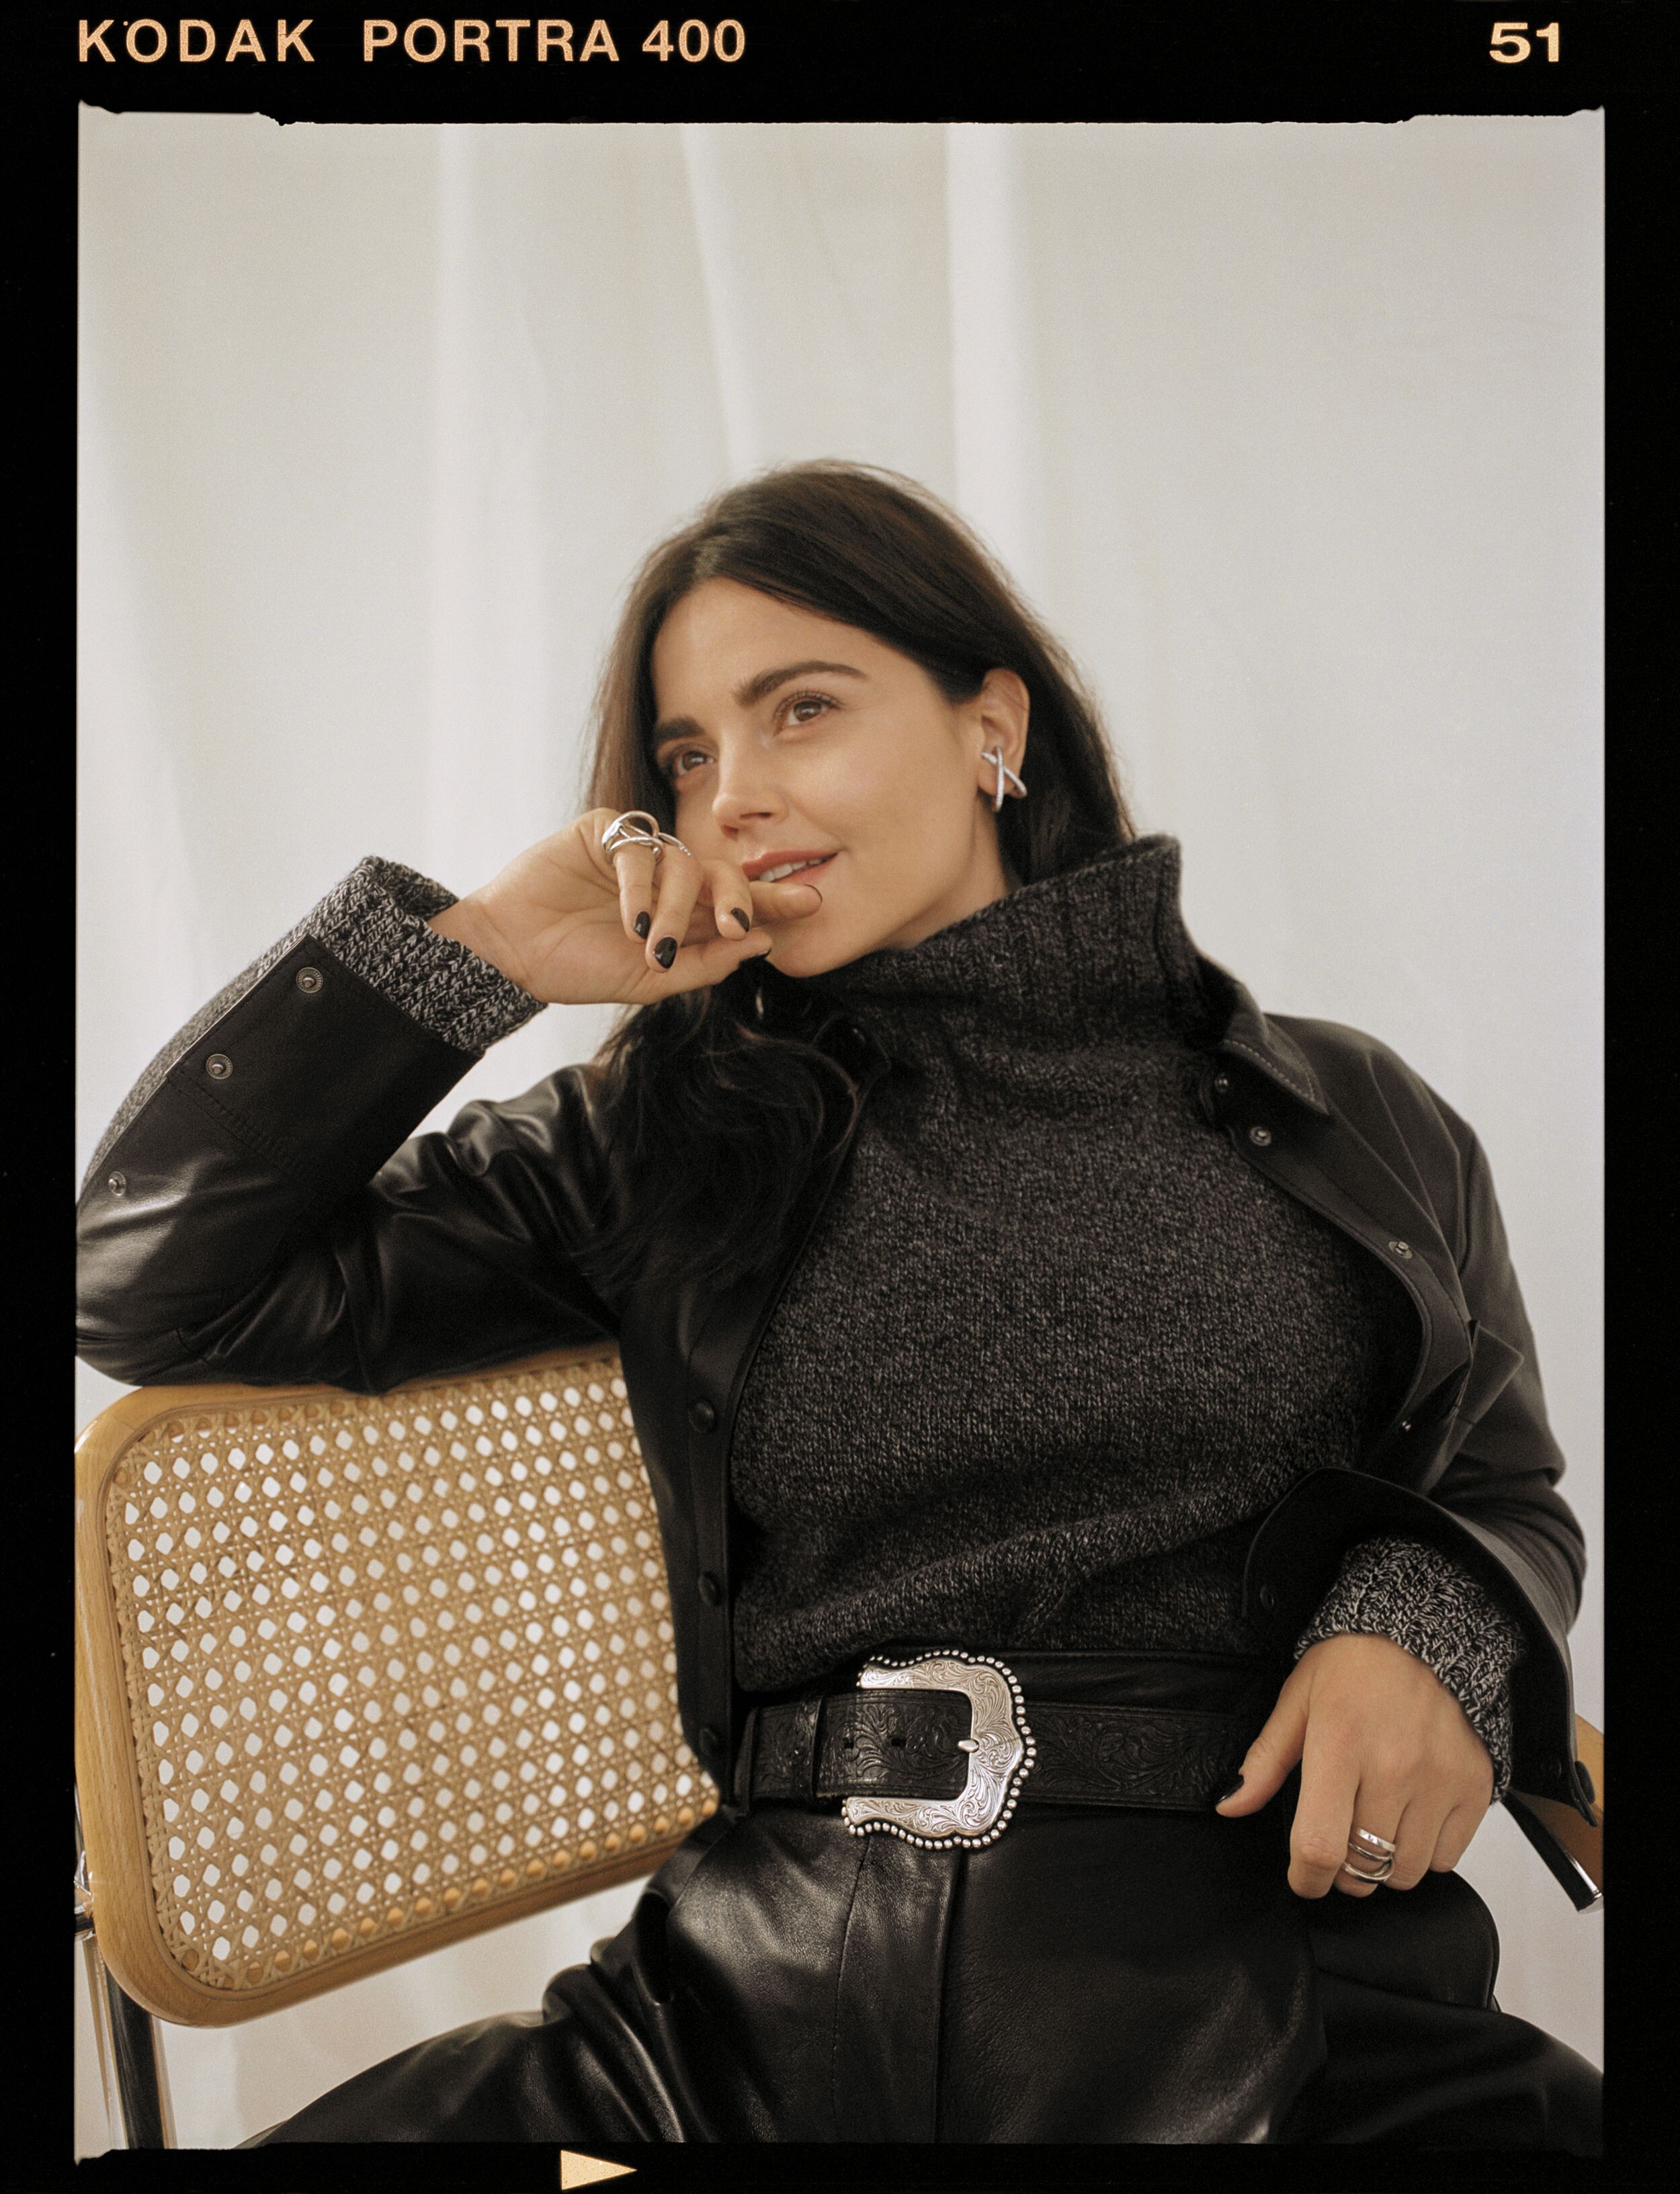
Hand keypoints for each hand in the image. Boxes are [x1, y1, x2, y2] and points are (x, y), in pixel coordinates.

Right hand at [425, 808, 825, 1007]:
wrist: (511, 954)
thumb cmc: (576, 968)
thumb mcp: (650, 980)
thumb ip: (704, 962)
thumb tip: (760, 941)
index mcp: (683, 915)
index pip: (737, 902)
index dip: (773, 900)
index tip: (812, 902)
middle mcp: (665, 880)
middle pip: (721, 871)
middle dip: (738, 895)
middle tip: (739, 923)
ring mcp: (636, 854)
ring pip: (681, 864)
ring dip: (672, 909)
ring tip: (650, 944)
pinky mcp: (603, 832)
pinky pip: (639, 849)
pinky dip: (639, 887)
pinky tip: (628, 919)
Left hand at [1214, 1633, 1494, 1898]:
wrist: (1424, 1636)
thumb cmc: (1352, 1666)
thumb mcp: (1297, 1701)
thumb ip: (1264, 1761)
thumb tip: (1229, 1806)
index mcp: (1339, 1745)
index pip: (1320, 1846)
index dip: (1306, 1879)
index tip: (1303, 1880)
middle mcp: (1394, 1767)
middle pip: (1364, 1869)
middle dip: (1343, 1872)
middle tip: (1339, 1844)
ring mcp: (1439, 1780)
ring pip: (1405, 1872)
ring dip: (1384, 1864)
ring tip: (1374, 1826)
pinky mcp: (1474, 1787)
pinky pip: (1445, 1857)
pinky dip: (1424, 1852)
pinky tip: (1410, 1817)